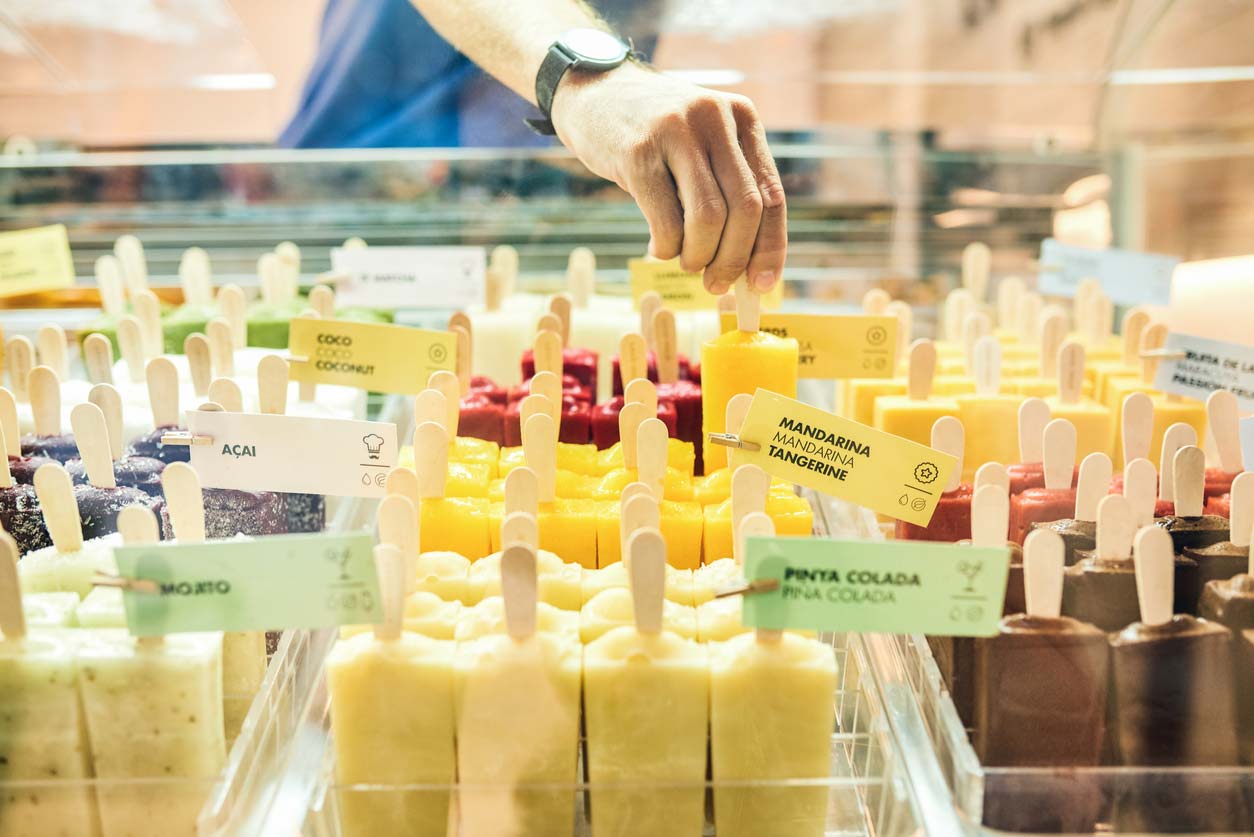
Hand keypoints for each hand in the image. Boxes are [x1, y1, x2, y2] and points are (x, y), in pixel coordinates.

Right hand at [550, 62, 785, 294]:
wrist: (595, 93)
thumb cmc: (657, 134)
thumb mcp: (705, 143)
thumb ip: (731, 187)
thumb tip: (751, 266)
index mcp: (743, 118)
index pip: (771, 195)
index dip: (771, 247)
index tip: (762, 285)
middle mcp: (715, 118)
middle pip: (745, 210)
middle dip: (733, 259)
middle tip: (717, 283)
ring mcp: (676, 132)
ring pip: (709, 218)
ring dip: (699, 255)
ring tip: (686, 262)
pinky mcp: (637, 152)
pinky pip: (666, 221)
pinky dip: (667, 248)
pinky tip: (658, 248)